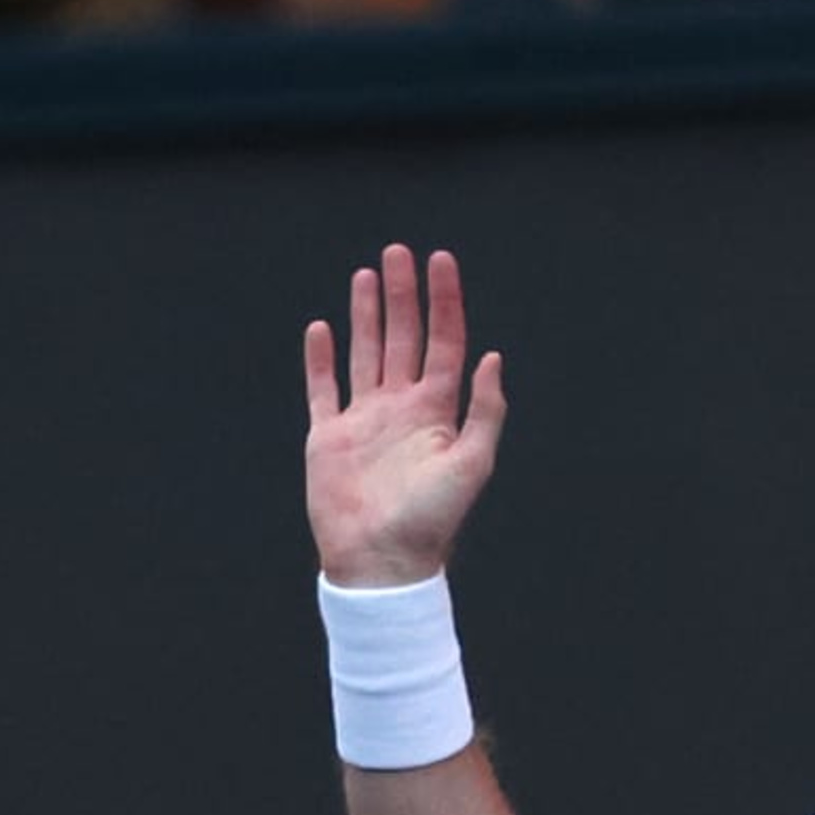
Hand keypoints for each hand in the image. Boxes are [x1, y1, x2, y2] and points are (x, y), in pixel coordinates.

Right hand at [303, 244, 507, 588]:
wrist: (381, 562)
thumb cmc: (431, 520)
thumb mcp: (472, 464)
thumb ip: (485, 410)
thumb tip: (493, 356)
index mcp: (437, 412)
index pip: (444, 343)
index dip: (444, 302)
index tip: (441, 262)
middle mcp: (401, 409)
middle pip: (403, 338)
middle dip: (403, 296)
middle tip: (400, 252)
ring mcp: (364, 421)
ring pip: (366, 354)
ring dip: (367, 315)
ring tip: (368, 275)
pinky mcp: (328, 437)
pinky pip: (323, 389)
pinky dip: (321, 360)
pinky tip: (322, 329)